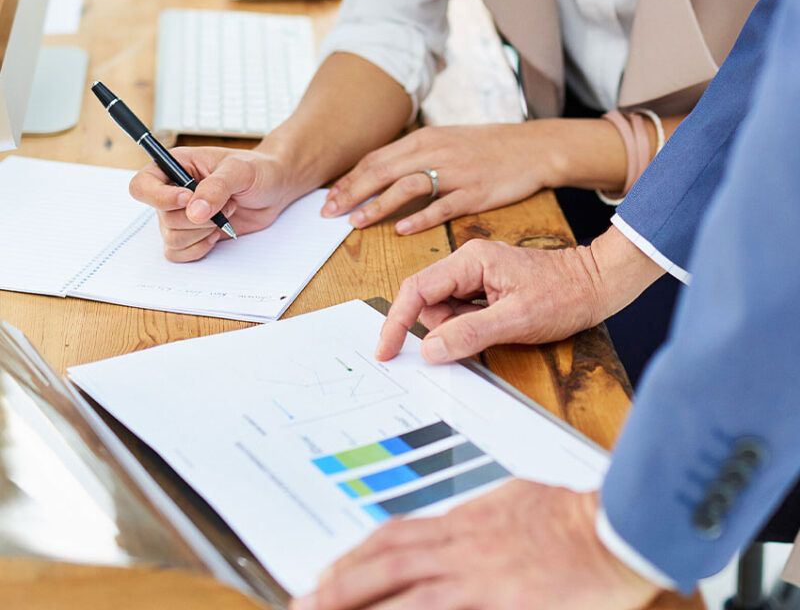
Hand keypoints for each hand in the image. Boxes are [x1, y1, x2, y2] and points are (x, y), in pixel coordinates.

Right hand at [129, 146, 294, 261]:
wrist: (273, 189)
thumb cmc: (256, 170)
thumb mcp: (240, 170)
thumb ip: (216, 187)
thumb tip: (194, 212)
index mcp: (175, 166)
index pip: (142, 185)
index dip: (159, 197)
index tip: (188, 198)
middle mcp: (172, 192)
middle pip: (162, 217)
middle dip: (199, 217)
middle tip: (228, 203)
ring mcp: (181, 216)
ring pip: (172, 238)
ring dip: (203, 232)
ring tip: (226, 214)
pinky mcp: (192, 235)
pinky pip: (178, 253)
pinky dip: (199, 248)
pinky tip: (218, 233)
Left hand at [292, 481, 659, 609]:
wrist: (612, 527)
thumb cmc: (567, 515)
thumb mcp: (510, 502)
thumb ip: (473, 520)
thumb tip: (448, 532)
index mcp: (462, 522)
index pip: (393, 537)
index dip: (354, 557)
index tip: (326, 575)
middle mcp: (460, 547)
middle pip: (385, 564)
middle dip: (338, 586)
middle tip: (303, 603)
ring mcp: (478, 577)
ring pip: (403, 593)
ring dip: (359, 606)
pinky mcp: (501, 602)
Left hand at [321, 123, 561, 234]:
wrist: (531, 147)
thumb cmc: (486, 146)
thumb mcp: (446, 140)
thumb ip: (414, 154)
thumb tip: (380, 171)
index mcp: (425, 138)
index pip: (377, 158)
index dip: (350, 179)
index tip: (330, 197)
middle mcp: (435, 152)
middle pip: (383, 171)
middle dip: (352, 192)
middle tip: (329, 212)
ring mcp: (455, 173)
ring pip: (407, 187)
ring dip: (378, 205)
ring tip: (357, 222)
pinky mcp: (474, 193)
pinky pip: (442, 207)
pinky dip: (419, 218)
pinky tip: (401, 230)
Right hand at [377, 238, 606, 362]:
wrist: (599, 283)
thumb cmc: (565, 294)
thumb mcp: (517, 319)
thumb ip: (469, 333)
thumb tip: (430, 350)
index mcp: (470, 260)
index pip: (417, 290)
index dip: (397, 321)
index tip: (386, 350)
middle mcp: (468, 263)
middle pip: (428, 301)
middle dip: (441, 328)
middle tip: (478, 336)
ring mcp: (477, 275)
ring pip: (444, 309)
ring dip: (458, 329)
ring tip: (498, 328)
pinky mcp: (486, 288)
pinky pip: (461, 311)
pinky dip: (468, 327)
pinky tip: (496, 327)